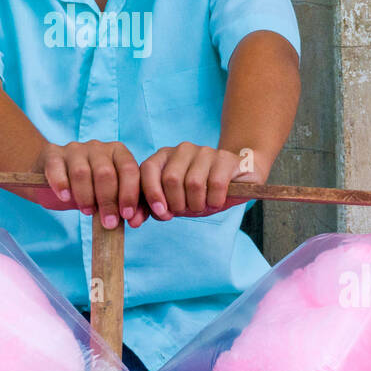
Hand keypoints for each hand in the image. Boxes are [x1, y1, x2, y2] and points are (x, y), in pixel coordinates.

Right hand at [30, 140, 152, 227]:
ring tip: (88, 211)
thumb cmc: (90, 188)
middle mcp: (97, 147)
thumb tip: (135, 221)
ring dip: (86, 196)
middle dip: (108, 201)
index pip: (129, 169)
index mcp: (117, 152)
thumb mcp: (109, 195)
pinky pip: (57, 168)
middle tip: (108, 222)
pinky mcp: (52, 155)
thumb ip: (123, 206)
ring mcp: (74, 149)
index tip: (127, 215)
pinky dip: (62, 184)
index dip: (129, 193)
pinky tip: (65, 197)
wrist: (55, 177)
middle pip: (105, 173)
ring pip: (82, 172)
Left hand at [140, 143, 257, 220]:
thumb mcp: (176, 202)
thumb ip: (154, 209)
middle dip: (178, 203)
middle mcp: (183, 149)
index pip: (147, 169)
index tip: (161, 214)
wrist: (237, 179)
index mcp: (164, 156)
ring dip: (198, 204)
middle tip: (187, 210)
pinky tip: (217, 201)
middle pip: (171, 179)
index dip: (152, 194)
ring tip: (203, 205)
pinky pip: (216, 185)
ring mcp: (205, 151)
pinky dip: (215, 200)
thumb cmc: (201, 192)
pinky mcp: (225, 158)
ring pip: (194, 183)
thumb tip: (133, 220)